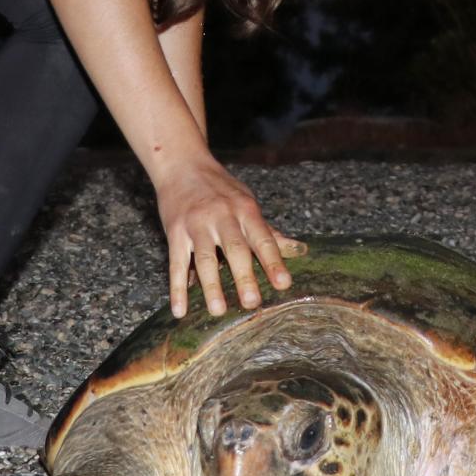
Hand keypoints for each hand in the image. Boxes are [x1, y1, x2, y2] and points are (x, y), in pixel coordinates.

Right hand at [156, 160, 299, 318]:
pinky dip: (177, 288)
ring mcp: (196, 224)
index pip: (263, 238)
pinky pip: (176, 263)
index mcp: (245, 210)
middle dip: (244, 276)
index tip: (284, 284)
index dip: (273, 262)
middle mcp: (221, 216)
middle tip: (252, 303)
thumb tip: (301, 250)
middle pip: (235, 249)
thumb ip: (269, 231)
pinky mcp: (175, 232)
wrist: (181, 164)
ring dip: (211, 286)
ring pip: (204, 258)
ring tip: (218, 311)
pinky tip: (180, 310)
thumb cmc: (219, 188)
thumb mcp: (246, 203)